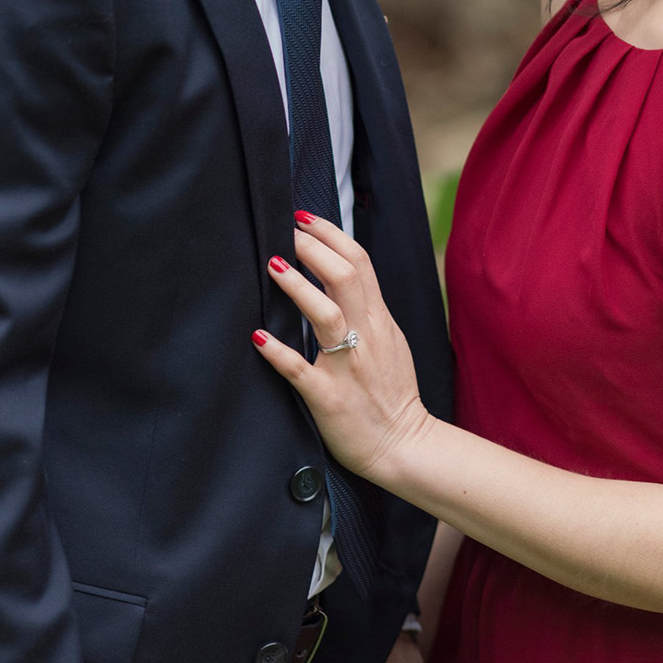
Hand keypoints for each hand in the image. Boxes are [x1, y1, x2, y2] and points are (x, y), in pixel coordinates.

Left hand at [252, 213, 431, 485]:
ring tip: (273, 265)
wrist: (404, 445)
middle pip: (345, 277)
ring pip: (327, 316)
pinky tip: (258, 337)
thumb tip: (339, 273)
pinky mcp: (330, 398)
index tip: (303, 217)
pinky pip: (302, 371)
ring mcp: (348, 367)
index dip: (330, 234)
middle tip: (284, 231)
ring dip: (298, 288)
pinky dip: (279, 352)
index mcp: (379, 320)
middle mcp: (366, 336)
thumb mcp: (388, 340)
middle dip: (313, 248)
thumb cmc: (392, 392)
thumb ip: (367, 308)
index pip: (359, 262)